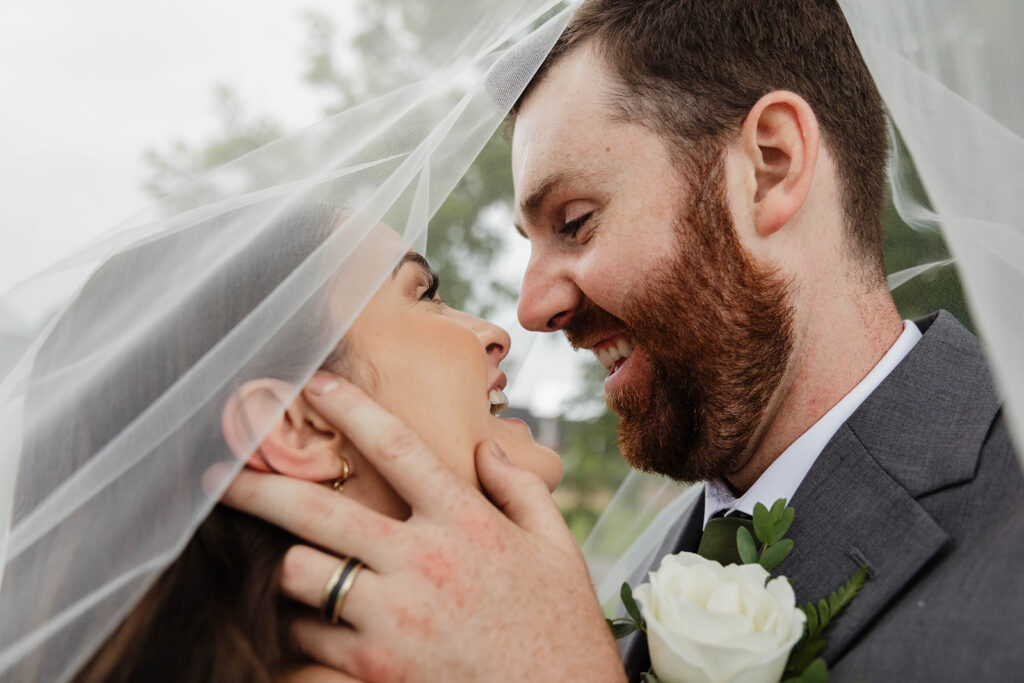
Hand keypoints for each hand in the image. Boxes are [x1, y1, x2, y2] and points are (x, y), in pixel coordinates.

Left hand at [223, 376, 624, 682]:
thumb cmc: (560, 627)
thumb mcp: (557, 547)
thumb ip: (521, 489)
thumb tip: (486, 448)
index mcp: (466, 521)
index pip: (397, 447)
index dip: (349, 408)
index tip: (311, 384)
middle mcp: (421, 560)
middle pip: (317, 509)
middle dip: (258, 485)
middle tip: (218, 474)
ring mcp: (393, 617)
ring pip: (300, 574)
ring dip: (289, 566)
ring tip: (290, 562)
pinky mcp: (374, 668)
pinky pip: (309, 637)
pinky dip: (305, 627)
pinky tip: (316, 622)